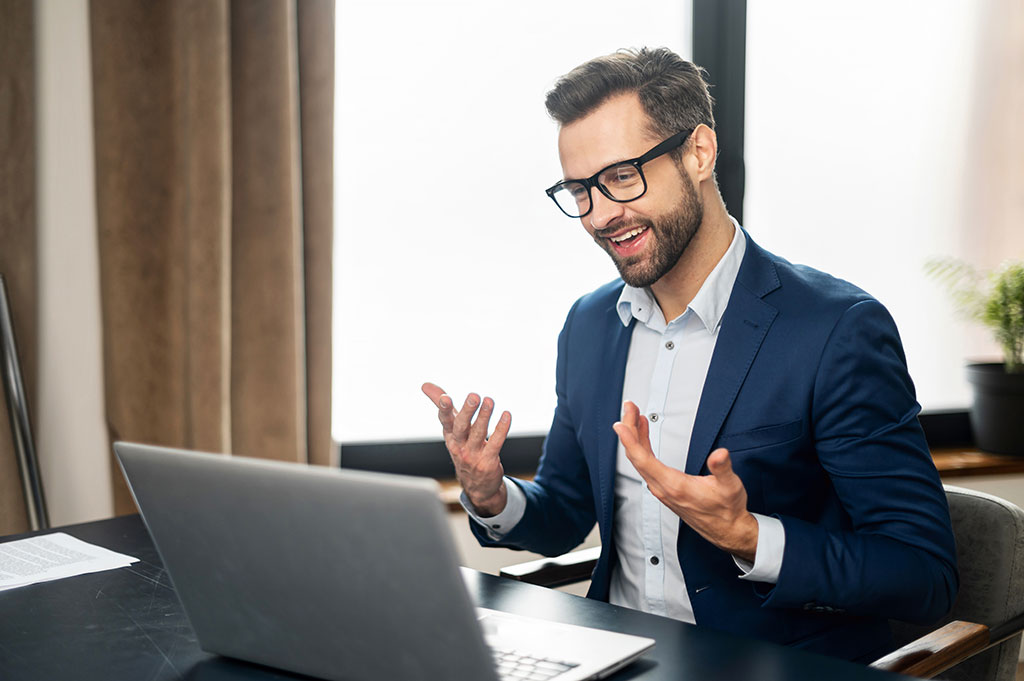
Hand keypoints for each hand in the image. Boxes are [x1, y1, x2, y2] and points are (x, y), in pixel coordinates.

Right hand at [421, 382, 510, 515]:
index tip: (445, 397)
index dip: (444, 410)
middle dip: (467, 411)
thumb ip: (441, 406)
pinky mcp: (488, 461)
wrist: (476, 485)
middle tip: (474, 396)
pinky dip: (501, 429)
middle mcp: (459, 445)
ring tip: (490, 401)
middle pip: (461, 427)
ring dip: (484, 417)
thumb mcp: (451, 429)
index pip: (445, 421)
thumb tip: (425, 384)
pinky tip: (506, 415)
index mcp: (450, 435)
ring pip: (479, 434)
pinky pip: (495, 443)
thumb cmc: (463, 448)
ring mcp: (473, 454)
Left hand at [613, 401, 757, 561]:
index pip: (643, 459)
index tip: (620, 424)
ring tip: (635, 416)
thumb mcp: (730, 486)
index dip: (630, 440)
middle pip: (637, 456)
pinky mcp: (665, 490)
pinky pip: (646, 466)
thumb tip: (719, 454)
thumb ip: (722, 468)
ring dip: (636, 437)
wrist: (728, 530)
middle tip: (629, 408)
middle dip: (630, 429)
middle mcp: (663, 488)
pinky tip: (645, 437)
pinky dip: (642, 447)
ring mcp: (662, 490)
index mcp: (673, 485)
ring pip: (640, 461)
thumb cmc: (727, 509)